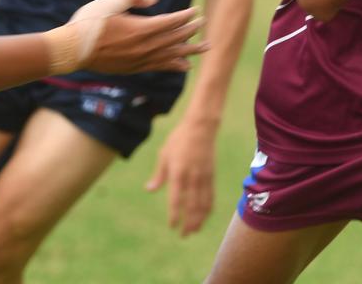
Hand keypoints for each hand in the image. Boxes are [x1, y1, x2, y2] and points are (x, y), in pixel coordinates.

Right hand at [74, 0, 208, 73]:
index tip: (197, 11)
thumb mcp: (112, 1)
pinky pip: (160, 67)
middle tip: (204, 23)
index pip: (171, 22)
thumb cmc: (90, 22)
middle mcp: (145, 47)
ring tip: (206, 47)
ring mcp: (140, 60)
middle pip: (175, 38)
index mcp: (142, 29)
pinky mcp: (133, 68)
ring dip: (190, 50)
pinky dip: (175, 65)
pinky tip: (185, 66)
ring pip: (172, 55)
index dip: (186, 16)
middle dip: (191, 30)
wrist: (71, 50)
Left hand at [145, 119, 215, 235]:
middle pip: (192, 206)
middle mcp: (192, 177)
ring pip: (203, 203)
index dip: (175, 215)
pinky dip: (208, 208)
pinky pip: (211, 195)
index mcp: (178, 173)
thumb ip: (159, 174)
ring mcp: (204, 176)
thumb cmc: (179, 139)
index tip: (172, 226)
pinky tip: (205, 216)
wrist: (201, 126)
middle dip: (188, 223)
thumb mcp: (164, 154)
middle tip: (184, 235)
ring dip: (199, 219)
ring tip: (194, 230)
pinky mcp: (211, 174)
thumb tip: (149, 190)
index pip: (176, 200)